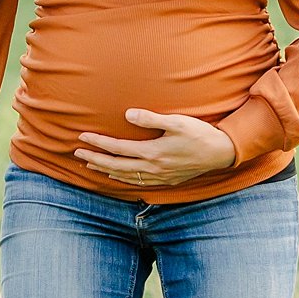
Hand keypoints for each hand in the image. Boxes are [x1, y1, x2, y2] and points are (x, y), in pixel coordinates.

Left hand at [74, 111, 236, 189]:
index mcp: (153, 152)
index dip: (98, 143)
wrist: (221, 153)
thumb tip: (127, 114)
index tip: (82, 137)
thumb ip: (151, 118)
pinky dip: (123, 179)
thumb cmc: (200, 133)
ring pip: (125, 176)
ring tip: (90, 165)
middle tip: (76, 153)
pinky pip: (138, 182)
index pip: (117, 148)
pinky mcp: (167, 180)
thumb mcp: (177, 122)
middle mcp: (153, 168)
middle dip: (95, 158)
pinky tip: (116, 176)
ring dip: (105, 170)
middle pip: (116, 165)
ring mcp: (160, 177)